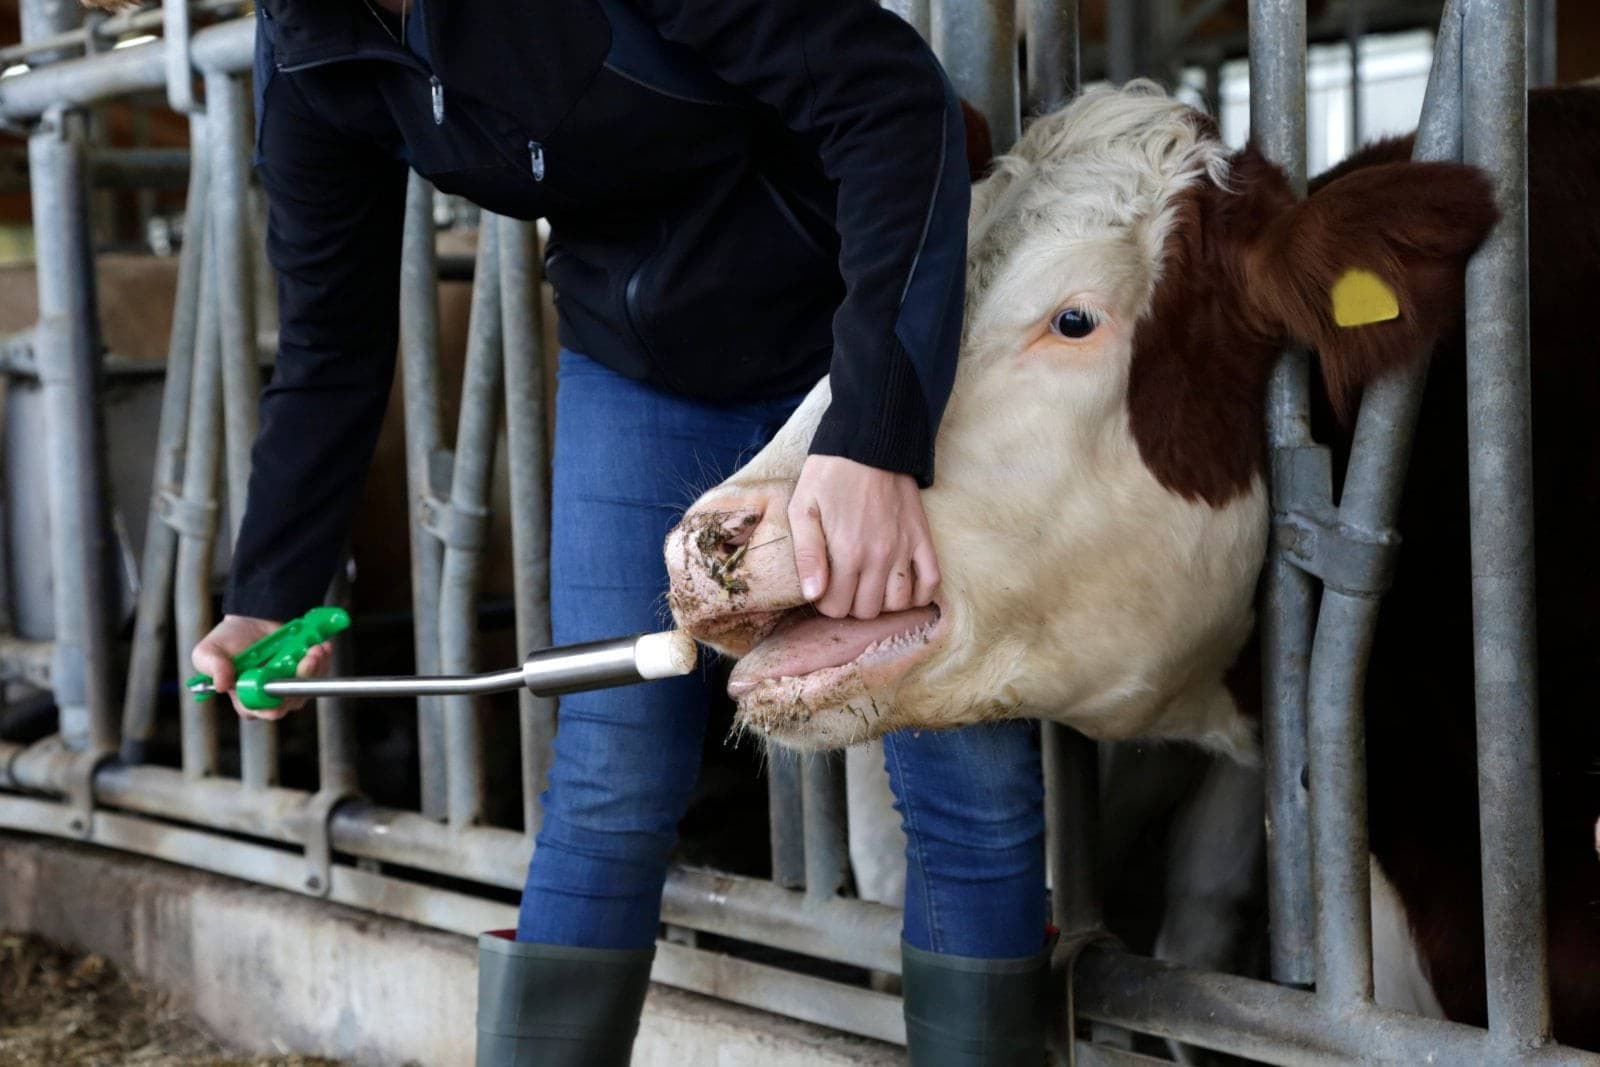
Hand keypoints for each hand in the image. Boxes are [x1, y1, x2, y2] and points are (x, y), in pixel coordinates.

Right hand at [191, 614, 332, 720]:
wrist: (253, 617)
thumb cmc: (230, 639)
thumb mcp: (209, 651)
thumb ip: (213, 667)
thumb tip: (221, 685)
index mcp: (245, 696)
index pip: (260, 710)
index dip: (272, 705)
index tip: (279, 687)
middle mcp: (270, 695)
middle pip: (290, 700)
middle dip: (301, 680)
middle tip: (307, 659)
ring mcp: (289, 684)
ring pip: (308, 687)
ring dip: (315, 667)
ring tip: (315, 649)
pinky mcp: (305, 672)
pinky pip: (320, 673)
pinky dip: (323, 660)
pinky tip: (321, 647)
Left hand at [787, 455, 940, 619]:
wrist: (870, 442)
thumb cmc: (829, 475)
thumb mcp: (803, 509)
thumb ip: (806, 555)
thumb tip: (813, 595)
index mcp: (846, 552)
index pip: (837, 607)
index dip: (826, 603)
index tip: (824, 588)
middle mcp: (879, 556)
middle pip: (868, 610)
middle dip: (852, 605)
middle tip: (845, 586)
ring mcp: (905, 548)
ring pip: (899, 603)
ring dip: (883, 602)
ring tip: (871, 586)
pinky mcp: (922, 538)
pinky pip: (932, 581)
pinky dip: (920, 594)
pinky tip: (903, 588)